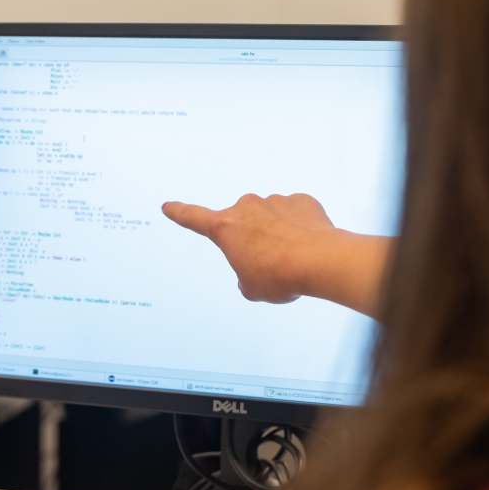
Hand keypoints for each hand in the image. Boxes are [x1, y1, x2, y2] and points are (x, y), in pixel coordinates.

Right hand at [162, 193, 390, 315]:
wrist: (319, 260)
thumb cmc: (280, 276)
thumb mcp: (252, 288)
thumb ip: (245, 275)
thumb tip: (255, 266)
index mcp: (226, 228)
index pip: (194, 219)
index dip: (180, 213)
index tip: (169, 205)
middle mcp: (247, 208)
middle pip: (244, 225)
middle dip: (254, 240)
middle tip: (270, 263)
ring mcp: (275, 201)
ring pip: (272, 219)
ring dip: (278, 234)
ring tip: (293, 257)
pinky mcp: (301, 200)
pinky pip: (296, 214)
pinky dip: (300, 228)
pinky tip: (308, 245)